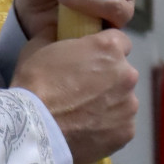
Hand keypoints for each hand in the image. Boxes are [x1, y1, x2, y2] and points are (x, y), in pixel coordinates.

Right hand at [12, 29, 138, 163]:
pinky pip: (120, 125)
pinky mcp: (126, 131)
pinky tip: (87, 130)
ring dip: (108, 103)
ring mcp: (129, 105)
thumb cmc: (34, 83)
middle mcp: (127, 74)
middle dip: (107, 78)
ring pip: (122, 100)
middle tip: (81, 90)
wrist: (34, 129)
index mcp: (109, 48)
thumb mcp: (39, 46)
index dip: (104, 51)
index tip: (90, 60)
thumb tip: (58, 31)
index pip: (120, 42)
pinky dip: (107, 127)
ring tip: (82, 114)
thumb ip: (58, 37)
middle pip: (122, 73)